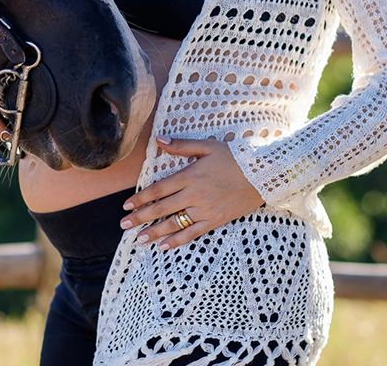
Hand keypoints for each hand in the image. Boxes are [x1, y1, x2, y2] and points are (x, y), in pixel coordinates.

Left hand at [119, 136, 264, 248]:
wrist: (263, 174)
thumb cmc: (234, 157)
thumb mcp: (207, 146)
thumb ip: (181, 146)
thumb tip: (158, 139)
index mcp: (190, 176)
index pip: (158, 189)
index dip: (141, 198)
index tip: (126, 206)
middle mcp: (194, 195)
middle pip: (162, 208)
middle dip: (141, 218)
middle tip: (123, 225)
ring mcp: (205, 210)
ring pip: (175, 223)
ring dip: (155, 232)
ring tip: (139, 239)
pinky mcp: (216, 220)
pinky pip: (193, 233)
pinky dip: (178, 240)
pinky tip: (165, 246)